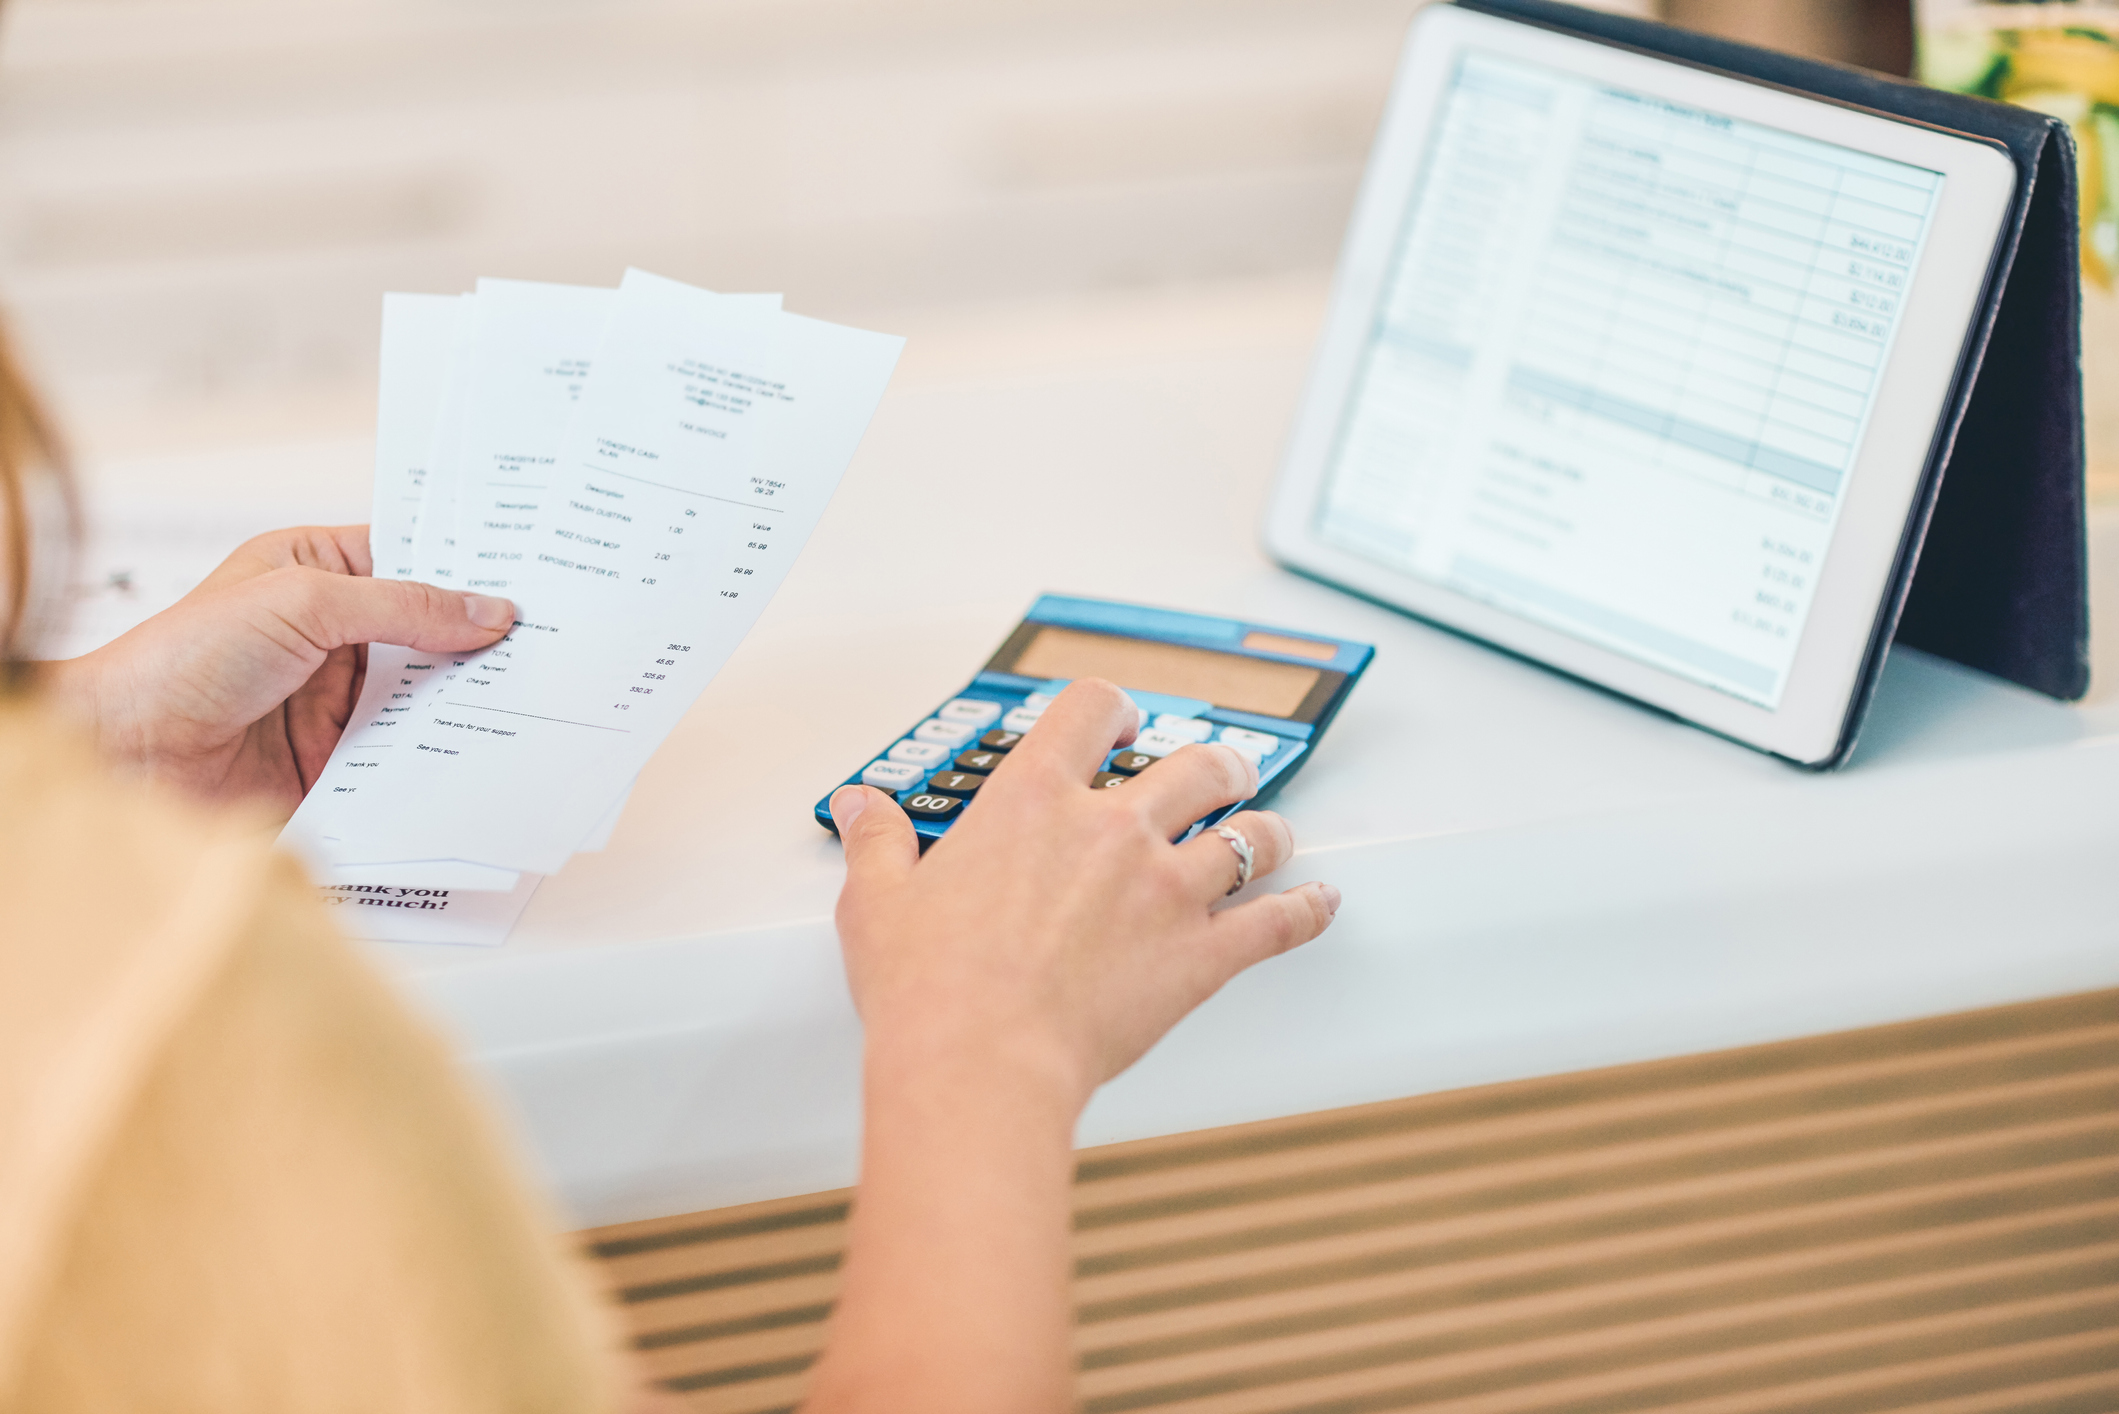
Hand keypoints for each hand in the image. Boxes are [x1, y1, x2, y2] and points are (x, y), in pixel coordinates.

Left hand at [39, 525, 511, 814]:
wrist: (127, 754)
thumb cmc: (181, 658)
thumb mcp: (302, 604)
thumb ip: (403, 606)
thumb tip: (489, 610)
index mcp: (314, 572)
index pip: (411, 560)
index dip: (467, 567)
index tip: (533, 574)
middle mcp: (330, 633)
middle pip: (428, 631)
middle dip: (480, 637)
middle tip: (553, 636)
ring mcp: (335, 698)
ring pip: (425, 695)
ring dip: (468, 698)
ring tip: (536, 691)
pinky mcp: (338, 758)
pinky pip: (407, 752)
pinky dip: (443, 753)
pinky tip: (486, 747)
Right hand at [831, 677, 1338, 1108]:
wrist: (979, 1064)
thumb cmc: (928, 990)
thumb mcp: (879, 902)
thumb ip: (878, 841)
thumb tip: (858, 807)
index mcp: (1034, 802)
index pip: (1090, 712)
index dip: (1114, 708)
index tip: (1119, 722)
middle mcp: (1111, 829)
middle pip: (1197, 763)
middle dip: (1218, 763)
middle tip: (1218, 774)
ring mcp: (1166, 888)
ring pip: (1251, 834)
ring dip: (1267, 830)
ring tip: (1269, 832)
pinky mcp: (1201, 954)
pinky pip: (1279, 921)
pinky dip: (1309, 910)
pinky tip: (1322, 902)